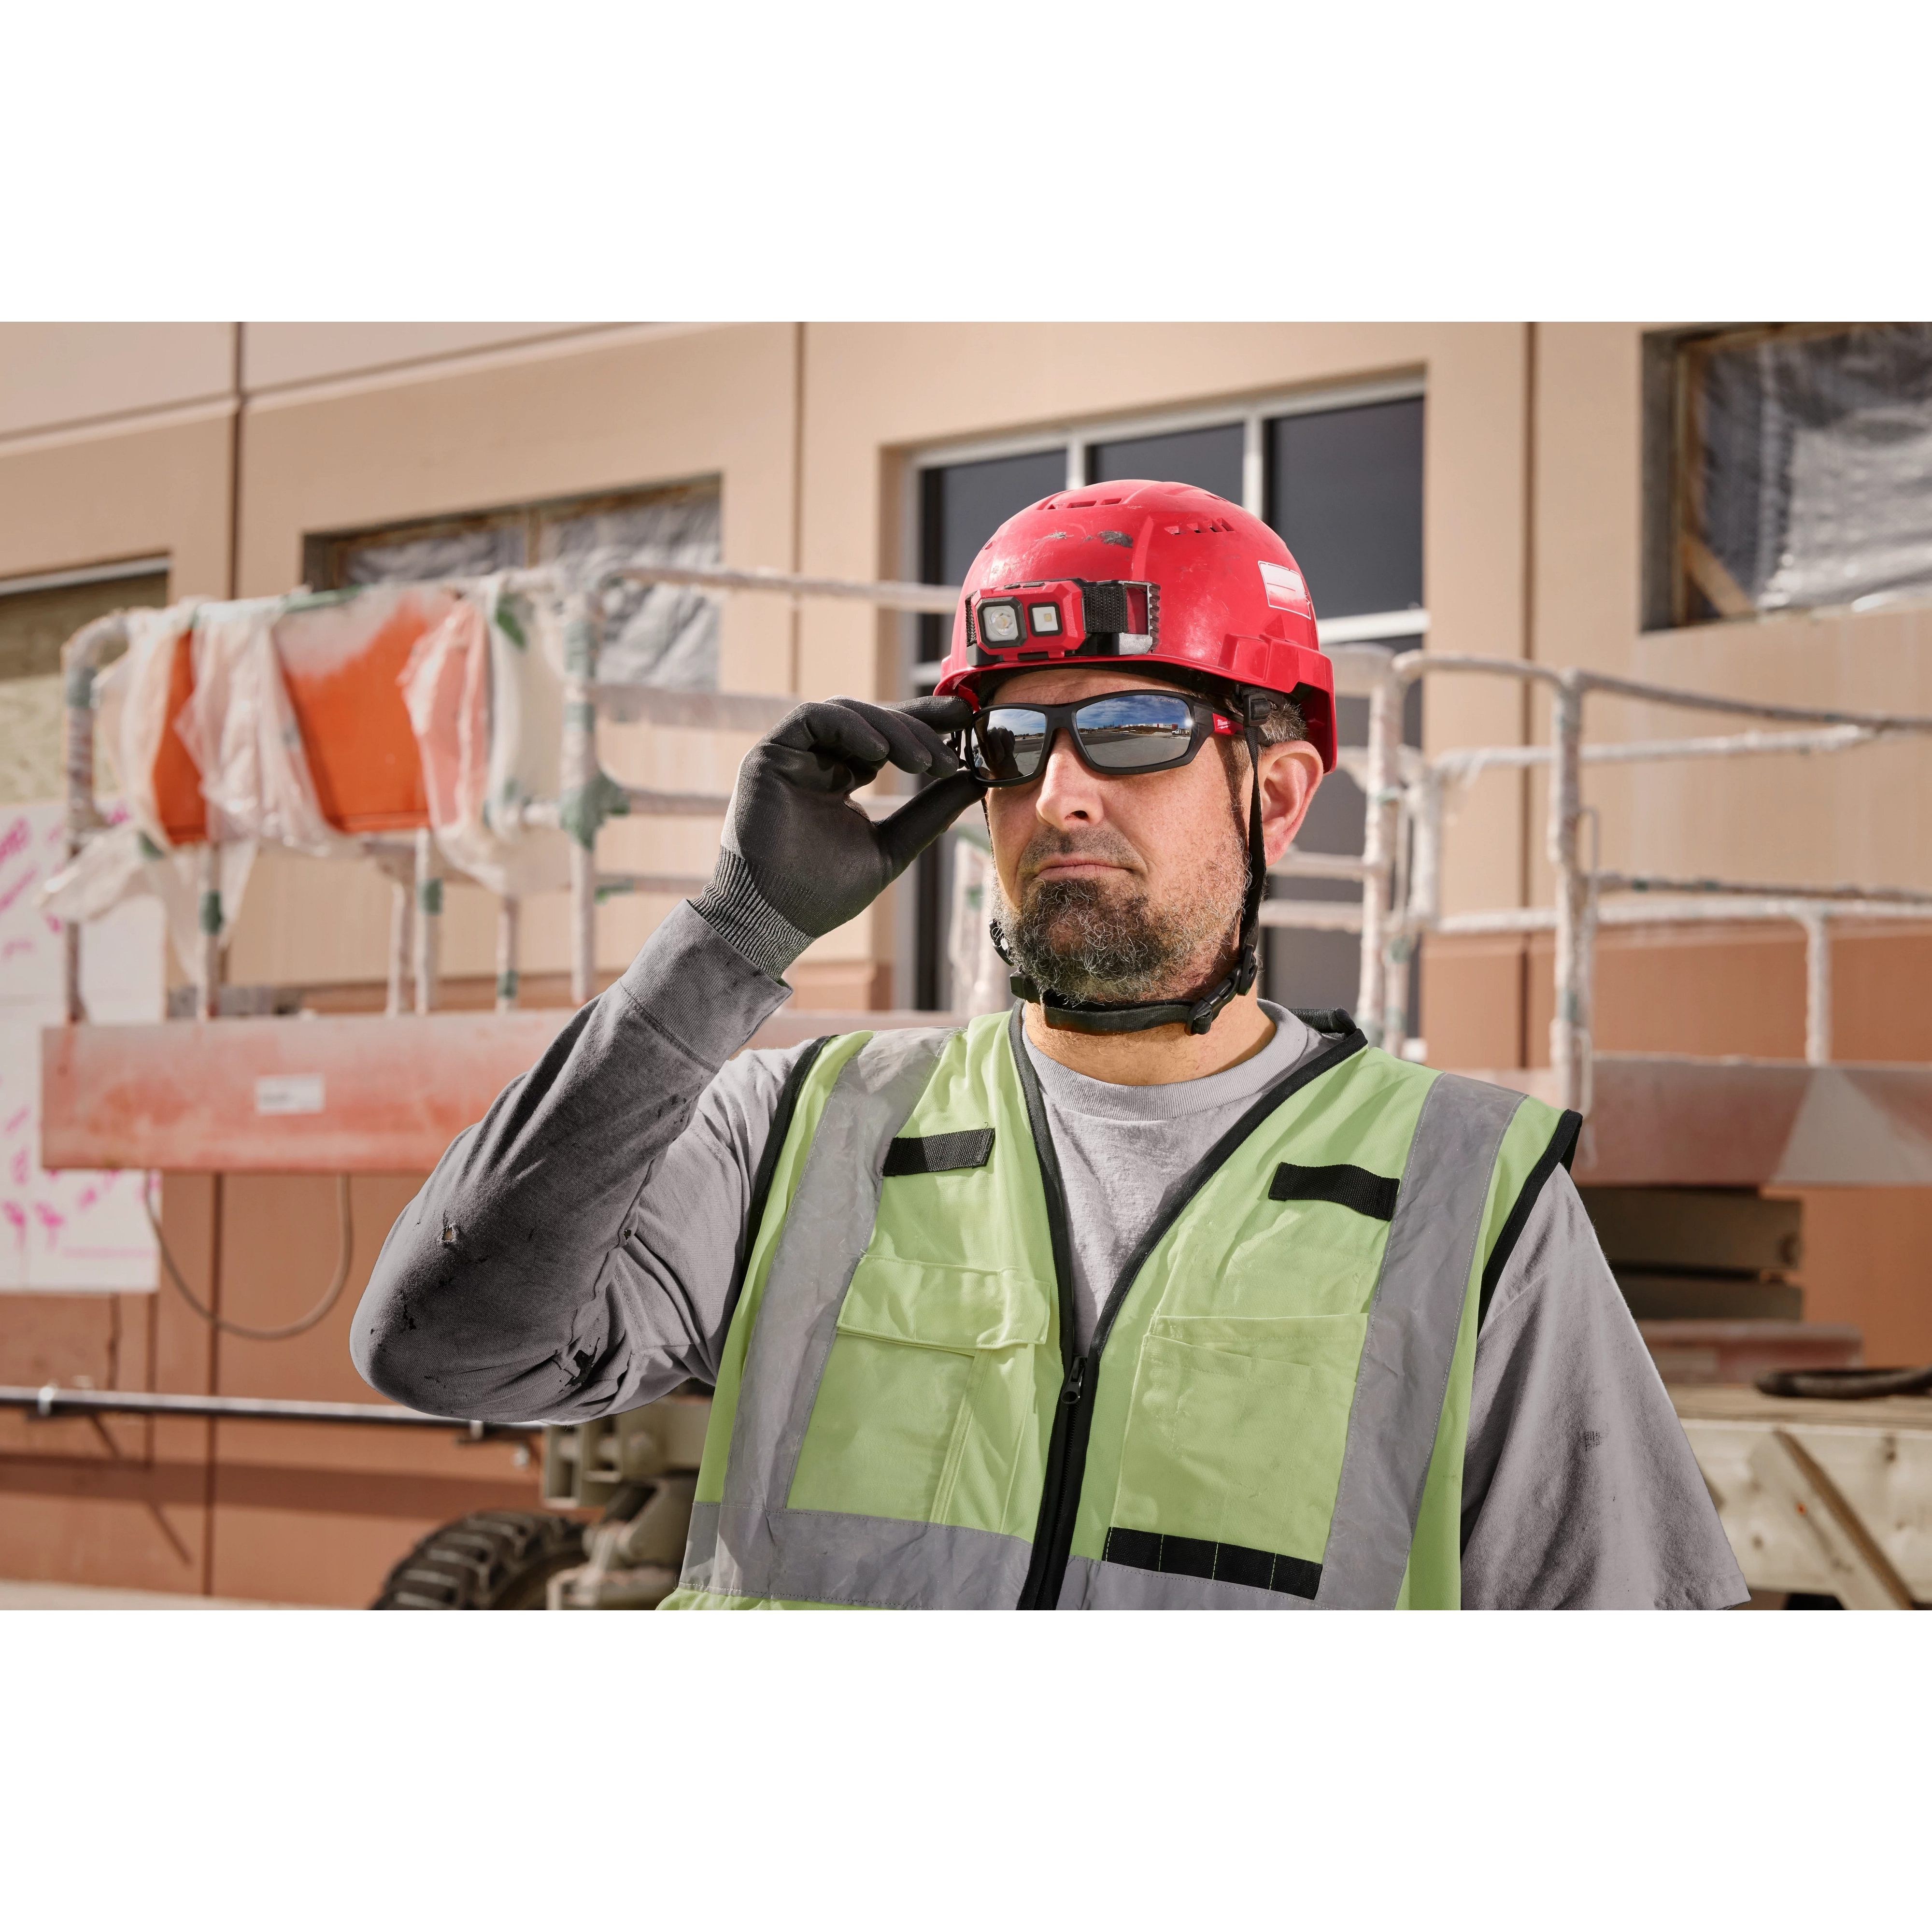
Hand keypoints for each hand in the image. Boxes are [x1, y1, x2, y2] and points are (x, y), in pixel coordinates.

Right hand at [697, 695, 982, 974]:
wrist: (776, 919)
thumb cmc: (825, 893)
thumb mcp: (892, 846)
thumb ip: (929, 813)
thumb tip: (976, 780)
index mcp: (843, 779)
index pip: (888, 737)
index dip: (926, 723)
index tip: (967, 720)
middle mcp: (819, 761)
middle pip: (872, 719)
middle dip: (918, 723)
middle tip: (955, 742)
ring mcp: (794, 756)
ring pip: (848, 712)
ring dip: (892, 729)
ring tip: (923, 762)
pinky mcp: (770, 754)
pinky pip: (811, 718)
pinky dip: (850, 727)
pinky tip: (880, 753)